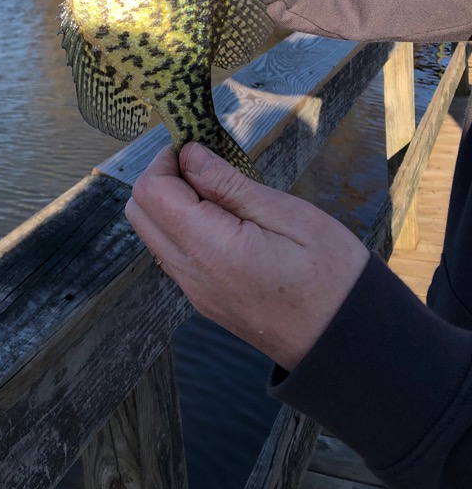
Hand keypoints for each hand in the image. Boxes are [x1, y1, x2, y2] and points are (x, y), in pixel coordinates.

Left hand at [126, 142, 369, 370]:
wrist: (348, 342)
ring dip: (170, 202)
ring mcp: (194, 291)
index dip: (166, 161)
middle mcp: (191, 274)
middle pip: (140, 213)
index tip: (198, 146)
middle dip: (161, 178)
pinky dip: (182, 225)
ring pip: (153, 234)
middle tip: (206, 163)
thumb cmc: (333, 276)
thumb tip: (189, 155)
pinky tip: (224, 217)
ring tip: (220, 189)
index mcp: (210, 250)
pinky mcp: (204, 298)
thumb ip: (230, 185)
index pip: (152, 193)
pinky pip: (173, 253)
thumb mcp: (289, 216)